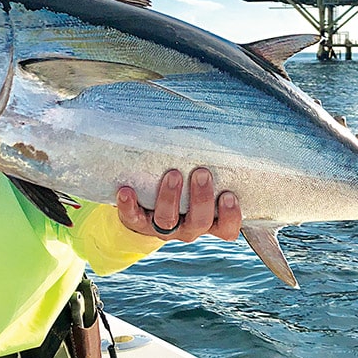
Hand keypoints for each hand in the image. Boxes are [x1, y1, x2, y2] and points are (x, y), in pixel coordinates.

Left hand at [117, 168, 240, 241]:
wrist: (146, 213)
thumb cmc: (184, 190)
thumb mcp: (199, 184)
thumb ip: (210, 167)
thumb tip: (218, 128)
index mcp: (208, 221)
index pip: (226, 228)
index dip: (230, 216)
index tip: (228, 195)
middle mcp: (188, 227)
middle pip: (199, 221)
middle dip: (201, 198)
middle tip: (202, 172)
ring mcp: (163, 228)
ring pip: (168, 219)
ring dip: (170, 197)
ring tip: (173, 174)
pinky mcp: (138, 223)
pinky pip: (132, 217)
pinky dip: (128, 205)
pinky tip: (126, 190)